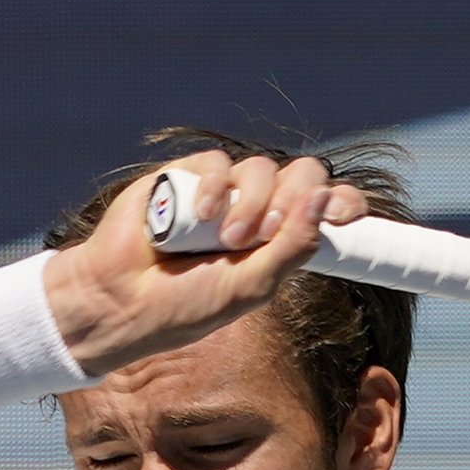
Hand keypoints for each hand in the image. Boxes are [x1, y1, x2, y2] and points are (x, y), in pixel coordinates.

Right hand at [40, 151, 371, 379]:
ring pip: (262, 169)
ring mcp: (225, 192)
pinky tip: (202, 216)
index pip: (324, 210)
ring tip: (227, 239)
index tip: (347, 215)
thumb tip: (325, 200)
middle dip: (292, 200)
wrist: (122, 299)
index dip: (342, 204)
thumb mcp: (251, 287)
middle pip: (301, 176)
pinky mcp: (190, 176)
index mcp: (279, 242)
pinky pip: (222, 163)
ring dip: (252, 204)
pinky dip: (217, 188)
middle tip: (265, 235)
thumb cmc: (185, 306)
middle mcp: (257, 211)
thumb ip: (292, 248)